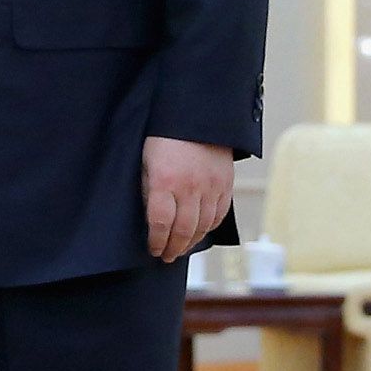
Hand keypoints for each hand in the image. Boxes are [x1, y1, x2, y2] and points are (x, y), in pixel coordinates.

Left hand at [142, 137, 235, 263]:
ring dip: (191, 242)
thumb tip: (150, 217)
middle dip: (173, 248)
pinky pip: (219, 214)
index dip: (156, 241)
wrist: (196, 113)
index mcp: (165, 180)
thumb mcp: (145, 160)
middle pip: (183, 229)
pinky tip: (200, 232)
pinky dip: (209, 227)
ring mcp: (210, 186)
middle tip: (166, 256)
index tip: (153, 249)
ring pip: (203, 226)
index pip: (161, 223)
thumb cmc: (164, 135)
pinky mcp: (225, 183)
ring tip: (181, 249)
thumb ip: (147, 188)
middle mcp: (189, 187)